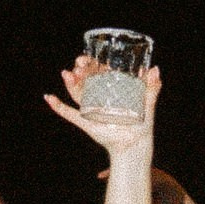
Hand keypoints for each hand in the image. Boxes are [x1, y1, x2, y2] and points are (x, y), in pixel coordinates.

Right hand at [43, 54, 160, 151]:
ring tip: (67, 75)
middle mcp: (98, 96)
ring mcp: (91, 109)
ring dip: (70, 83)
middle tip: (78, 64)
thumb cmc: (141, 124)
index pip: (97, 71)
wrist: (135, 145)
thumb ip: (152, 88)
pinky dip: (58, 106)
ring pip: (77, 93)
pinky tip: (49, 98)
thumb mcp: (148, 104)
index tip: (86, 57)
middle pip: (84, 80)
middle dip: (79, 70)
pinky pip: (69, 114)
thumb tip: (155, 70)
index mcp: (111, 88)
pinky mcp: (86, 122)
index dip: (90, 63)